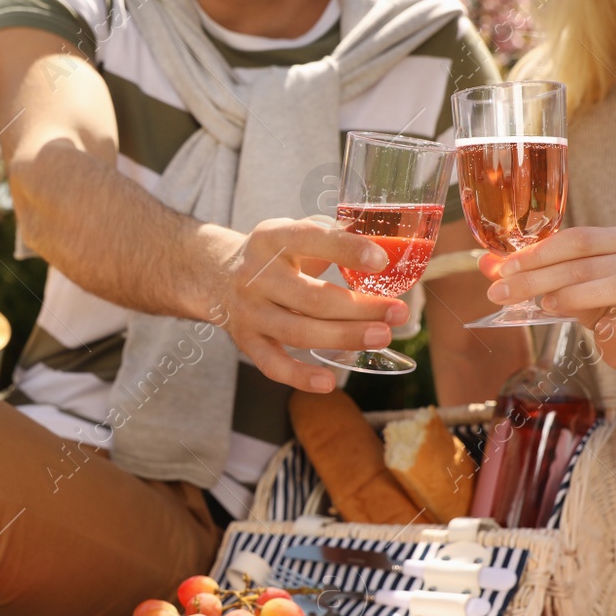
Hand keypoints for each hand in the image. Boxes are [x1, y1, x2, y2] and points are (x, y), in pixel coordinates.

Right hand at [214, 218, 407, 392]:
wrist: (217, 275)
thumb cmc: (275, 255)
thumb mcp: (294, 232)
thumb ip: (333, 238)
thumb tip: (390, 247)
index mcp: (272, 238)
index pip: (311, 239)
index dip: (347, 250)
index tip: (382, 261)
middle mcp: (256, 275)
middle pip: (312, 297)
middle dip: (360, 308)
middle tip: (398, 313)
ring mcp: (249, 311)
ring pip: (298, 332)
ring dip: (344, 338)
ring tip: (382, 337)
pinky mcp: (245, 341)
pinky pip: (272, 365)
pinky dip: (299, 377)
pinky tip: (328, 382)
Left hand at [479, 227, 615, 370]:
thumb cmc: (600, 301)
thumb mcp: (565, 283)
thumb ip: (530, 271)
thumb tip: (485, 264)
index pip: (576, 239)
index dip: (537, 254)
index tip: (503, 271)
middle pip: (586, 263)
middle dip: (538, 278)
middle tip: (502, 293)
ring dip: (575, 295)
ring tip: (545, 305)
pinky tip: (599, 330)